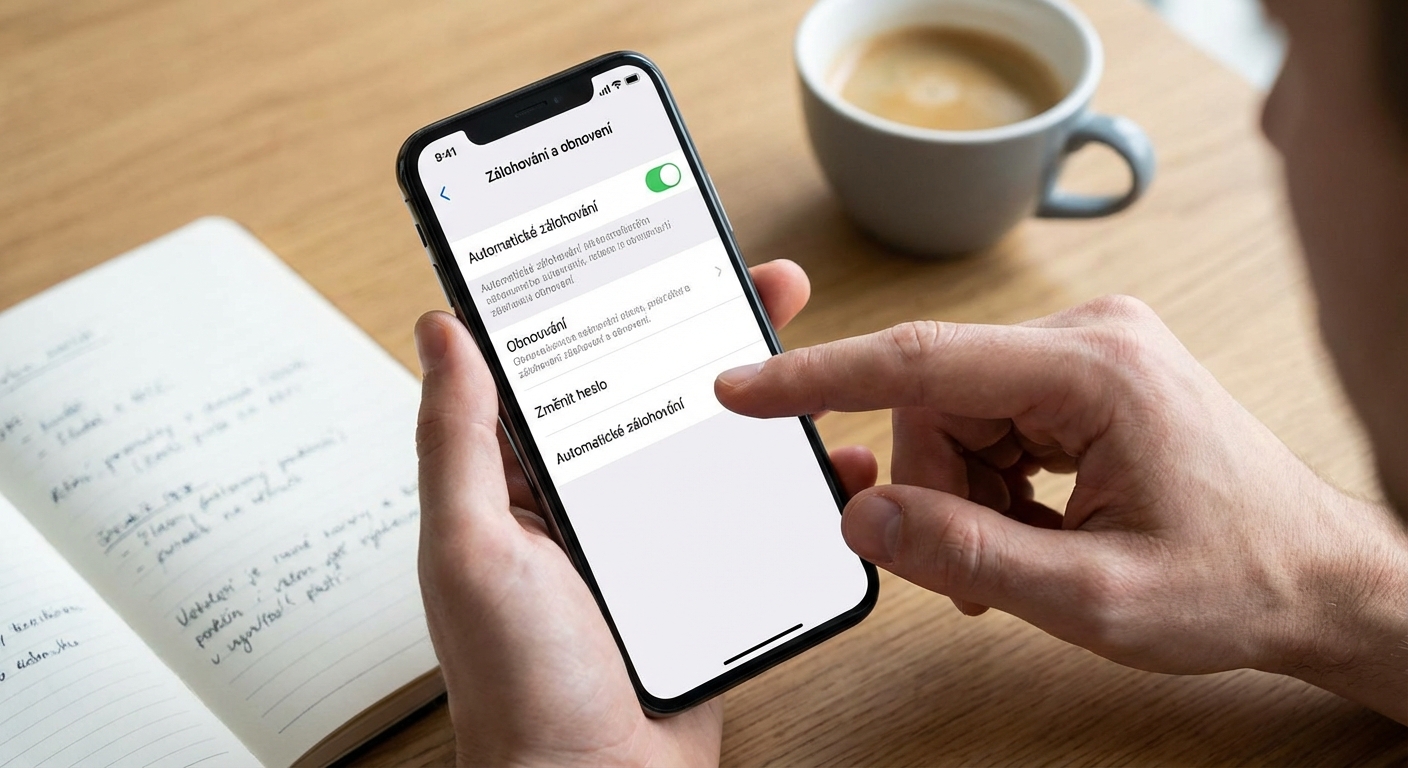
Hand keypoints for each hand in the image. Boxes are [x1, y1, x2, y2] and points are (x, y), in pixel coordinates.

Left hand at [414, 260, 878, 766]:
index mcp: (519, 484)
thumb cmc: (519, 686)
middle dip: (705, 331)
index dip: (603, 303)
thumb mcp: (470, 547)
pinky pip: (747, 511)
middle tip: (759, 282)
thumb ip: (457, 440)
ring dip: (757, 397)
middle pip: (650, 392)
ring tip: (807, 349)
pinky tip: (827, 457)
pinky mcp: (702, 577)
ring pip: (707, 444)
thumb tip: (442, 331)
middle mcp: (583, 503)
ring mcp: (647, 539)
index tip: (644, 247)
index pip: (562, 368)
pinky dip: (789, 480)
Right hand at [716, 295, 1407, 722]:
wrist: (1317, 578)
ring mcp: (1087, 354)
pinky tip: (1036, 529)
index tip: (744, 389)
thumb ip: (967, 555)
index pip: (921, 359)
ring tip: (1028, 556)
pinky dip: (992, 487)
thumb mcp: (1094, 595)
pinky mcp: (1085, 379)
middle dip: (933, 490)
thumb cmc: (1237, 579)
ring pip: (955, 419)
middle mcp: (1087, 338)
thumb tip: (864, 516)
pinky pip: (990, 426)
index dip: (819, 377)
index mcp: (1093, 368)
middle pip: (935, 403)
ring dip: (967, 497)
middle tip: (980, 569)